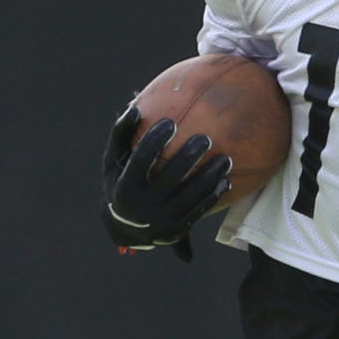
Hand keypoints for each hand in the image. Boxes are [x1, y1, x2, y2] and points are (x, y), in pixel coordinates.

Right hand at [102, 106, 231, 260]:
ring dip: (209, 177)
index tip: (171, 122)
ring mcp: (160, 220)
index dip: (155, 140)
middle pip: (169, 178)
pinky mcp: (175, 230)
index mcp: (124, 187)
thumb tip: (135, 108)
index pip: (140, 160)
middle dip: (188, 157)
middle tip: (205, 138)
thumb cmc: (121, 182)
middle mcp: (142, 206)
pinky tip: (225, 181)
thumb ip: (122, 135)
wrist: (125, 228)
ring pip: (189, 197)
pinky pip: (198, 211)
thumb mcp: (113, 162)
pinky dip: (212, 196)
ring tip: (225, 159)